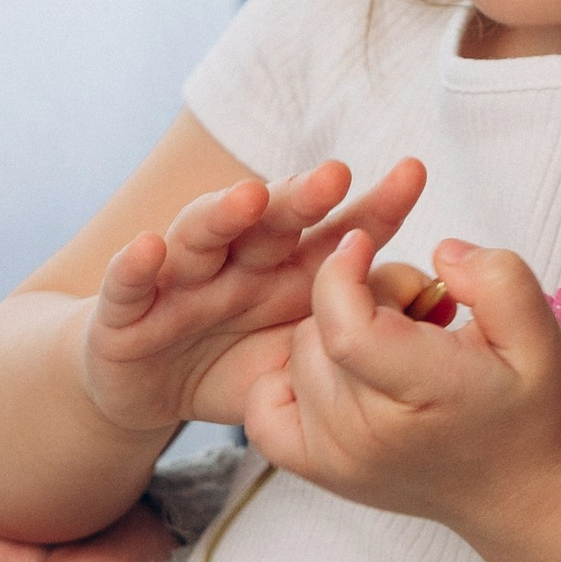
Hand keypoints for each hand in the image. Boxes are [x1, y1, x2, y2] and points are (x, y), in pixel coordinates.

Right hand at [79, 155, 428, 441]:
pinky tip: (149, 248)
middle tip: (336, 175)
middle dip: (301, 195)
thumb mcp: (303, 357)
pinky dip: (135, 266)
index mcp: (288, 270)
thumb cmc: (235, 361)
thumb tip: (435, 300)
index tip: (415, 172)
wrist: (145, 389)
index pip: (338, 231)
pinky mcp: (125, 313)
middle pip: (271, 220)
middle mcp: (237, 261)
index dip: (375, 206)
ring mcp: (181, 281)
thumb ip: (358, 328)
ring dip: (223, 213)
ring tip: (250, 196)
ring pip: (202, 236)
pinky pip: (127, 286)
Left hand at [240, 232, 560, 535]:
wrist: (514, 492)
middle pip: (317, 331)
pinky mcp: (319, 472)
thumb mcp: (537, 332)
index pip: (345, 328)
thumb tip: (439, 254)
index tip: (366, 243)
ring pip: (294, 357)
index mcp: (422, 395)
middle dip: (355, 297)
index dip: (343, 272)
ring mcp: (336, 459)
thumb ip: (496, 277)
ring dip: (329, 333)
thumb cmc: (524, 406)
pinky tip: (335, 371)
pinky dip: (287, 381)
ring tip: (389, 344)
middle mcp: (367, 436)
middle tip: (411, 310)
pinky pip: (263, 413)